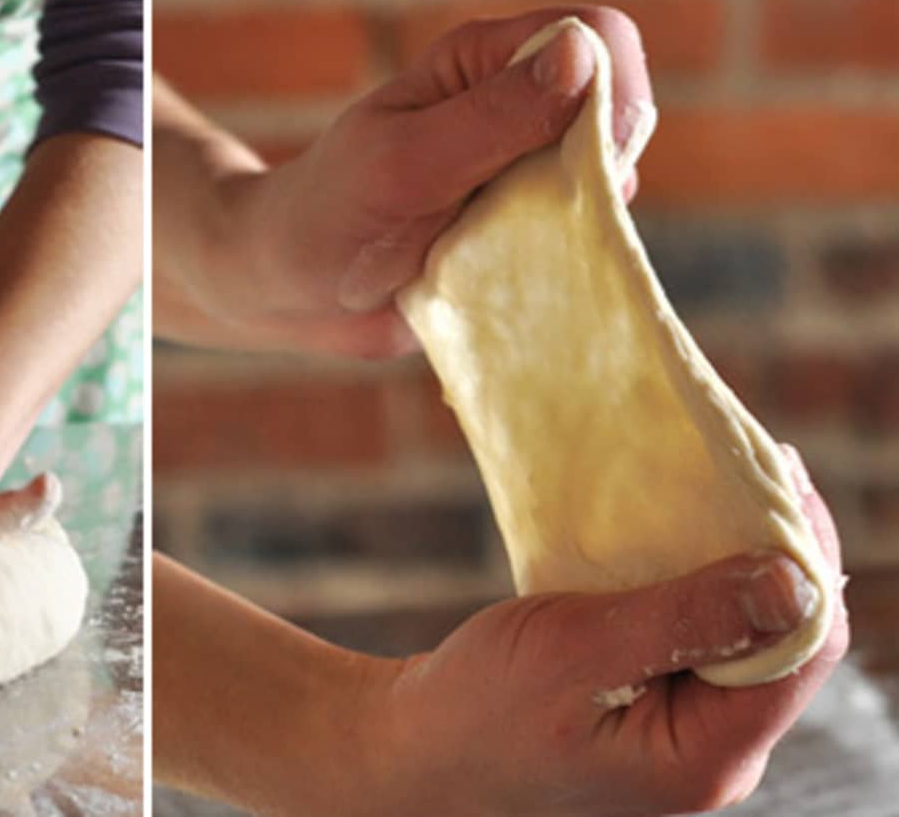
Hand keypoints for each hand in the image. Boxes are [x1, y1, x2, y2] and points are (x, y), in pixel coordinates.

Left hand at [193, 7, 652, 357]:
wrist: (287, 288)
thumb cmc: (327, 213)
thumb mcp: (403, 165)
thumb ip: (490, 118)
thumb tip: (581, 60)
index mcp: (482, 63)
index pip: (596, 35)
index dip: (615, 86)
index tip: (595, 155)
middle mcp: (513, 107)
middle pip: (620, 108)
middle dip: (605, 162)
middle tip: (543, 213)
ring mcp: (522, 170)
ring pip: (608, 179)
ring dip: (583, 218)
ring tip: (514, 248)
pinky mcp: (521, 228)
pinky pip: (580, 236)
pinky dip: (568, 259)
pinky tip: (519, 276)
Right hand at [331, 446, 846, 816]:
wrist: (413, 752)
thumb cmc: (475, 712)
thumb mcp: (574, 653)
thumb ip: (683, 620)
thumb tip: (795, 579)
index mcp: (704, 755)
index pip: (804, 648)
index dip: (804, 554)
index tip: (776, 471)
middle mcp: (715, 751)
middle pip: (786, 639)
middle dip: (775, 549)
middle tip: (748, 462)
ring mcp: (688, 733)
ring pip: (747, 634)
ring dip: (735, 561)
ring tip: (716, 489)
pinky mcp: (659, 710)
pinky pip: (704, 639)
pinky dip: (695, 582)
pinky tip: (677, 539)